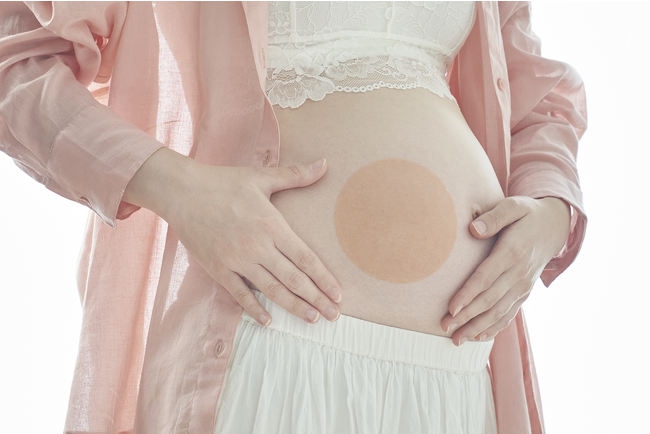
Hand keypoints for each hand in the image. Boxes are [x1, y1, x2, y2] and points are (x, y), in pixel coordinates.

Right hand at [124, 148, 341, 326]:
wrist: (182, 192)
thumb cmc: (223, 183)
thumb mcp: (262, 177)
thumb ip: (296, 175)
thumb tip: (325, 163)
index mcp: (272, 225)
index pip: (305, 258)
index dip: (324, 278)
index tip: (338, 294)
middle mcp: (258, 246)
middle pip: (294, 279)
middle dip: (316, 299)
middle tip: (334, 315)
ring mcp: (237, 260)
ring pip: (271, 290)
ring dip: (293, 307)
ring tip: (312, 319)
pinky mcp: (218, 268)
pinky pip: (239, 294)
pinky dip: (254, 309)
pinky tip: (268, 321)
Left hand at [440, 196, 570, 345]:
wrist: (555, 226)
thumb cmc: (527, 214)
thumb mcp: (513, 206)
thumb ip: (494, 217)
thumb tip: (473, 229)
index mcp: (512, 252)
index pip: (486, 277)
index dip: (468, 294)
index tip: (451, 308)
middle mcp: (519, 273)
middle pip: (489, 300)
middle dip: (467, 317)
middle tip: (445, 328)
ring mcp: (524, 285)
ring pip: (499, 311)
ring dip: (477, 327)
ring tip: (456, 340)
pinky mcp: (525, 292)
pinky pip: (510, 313)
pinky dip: (495, 327)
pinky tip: (478, 337)